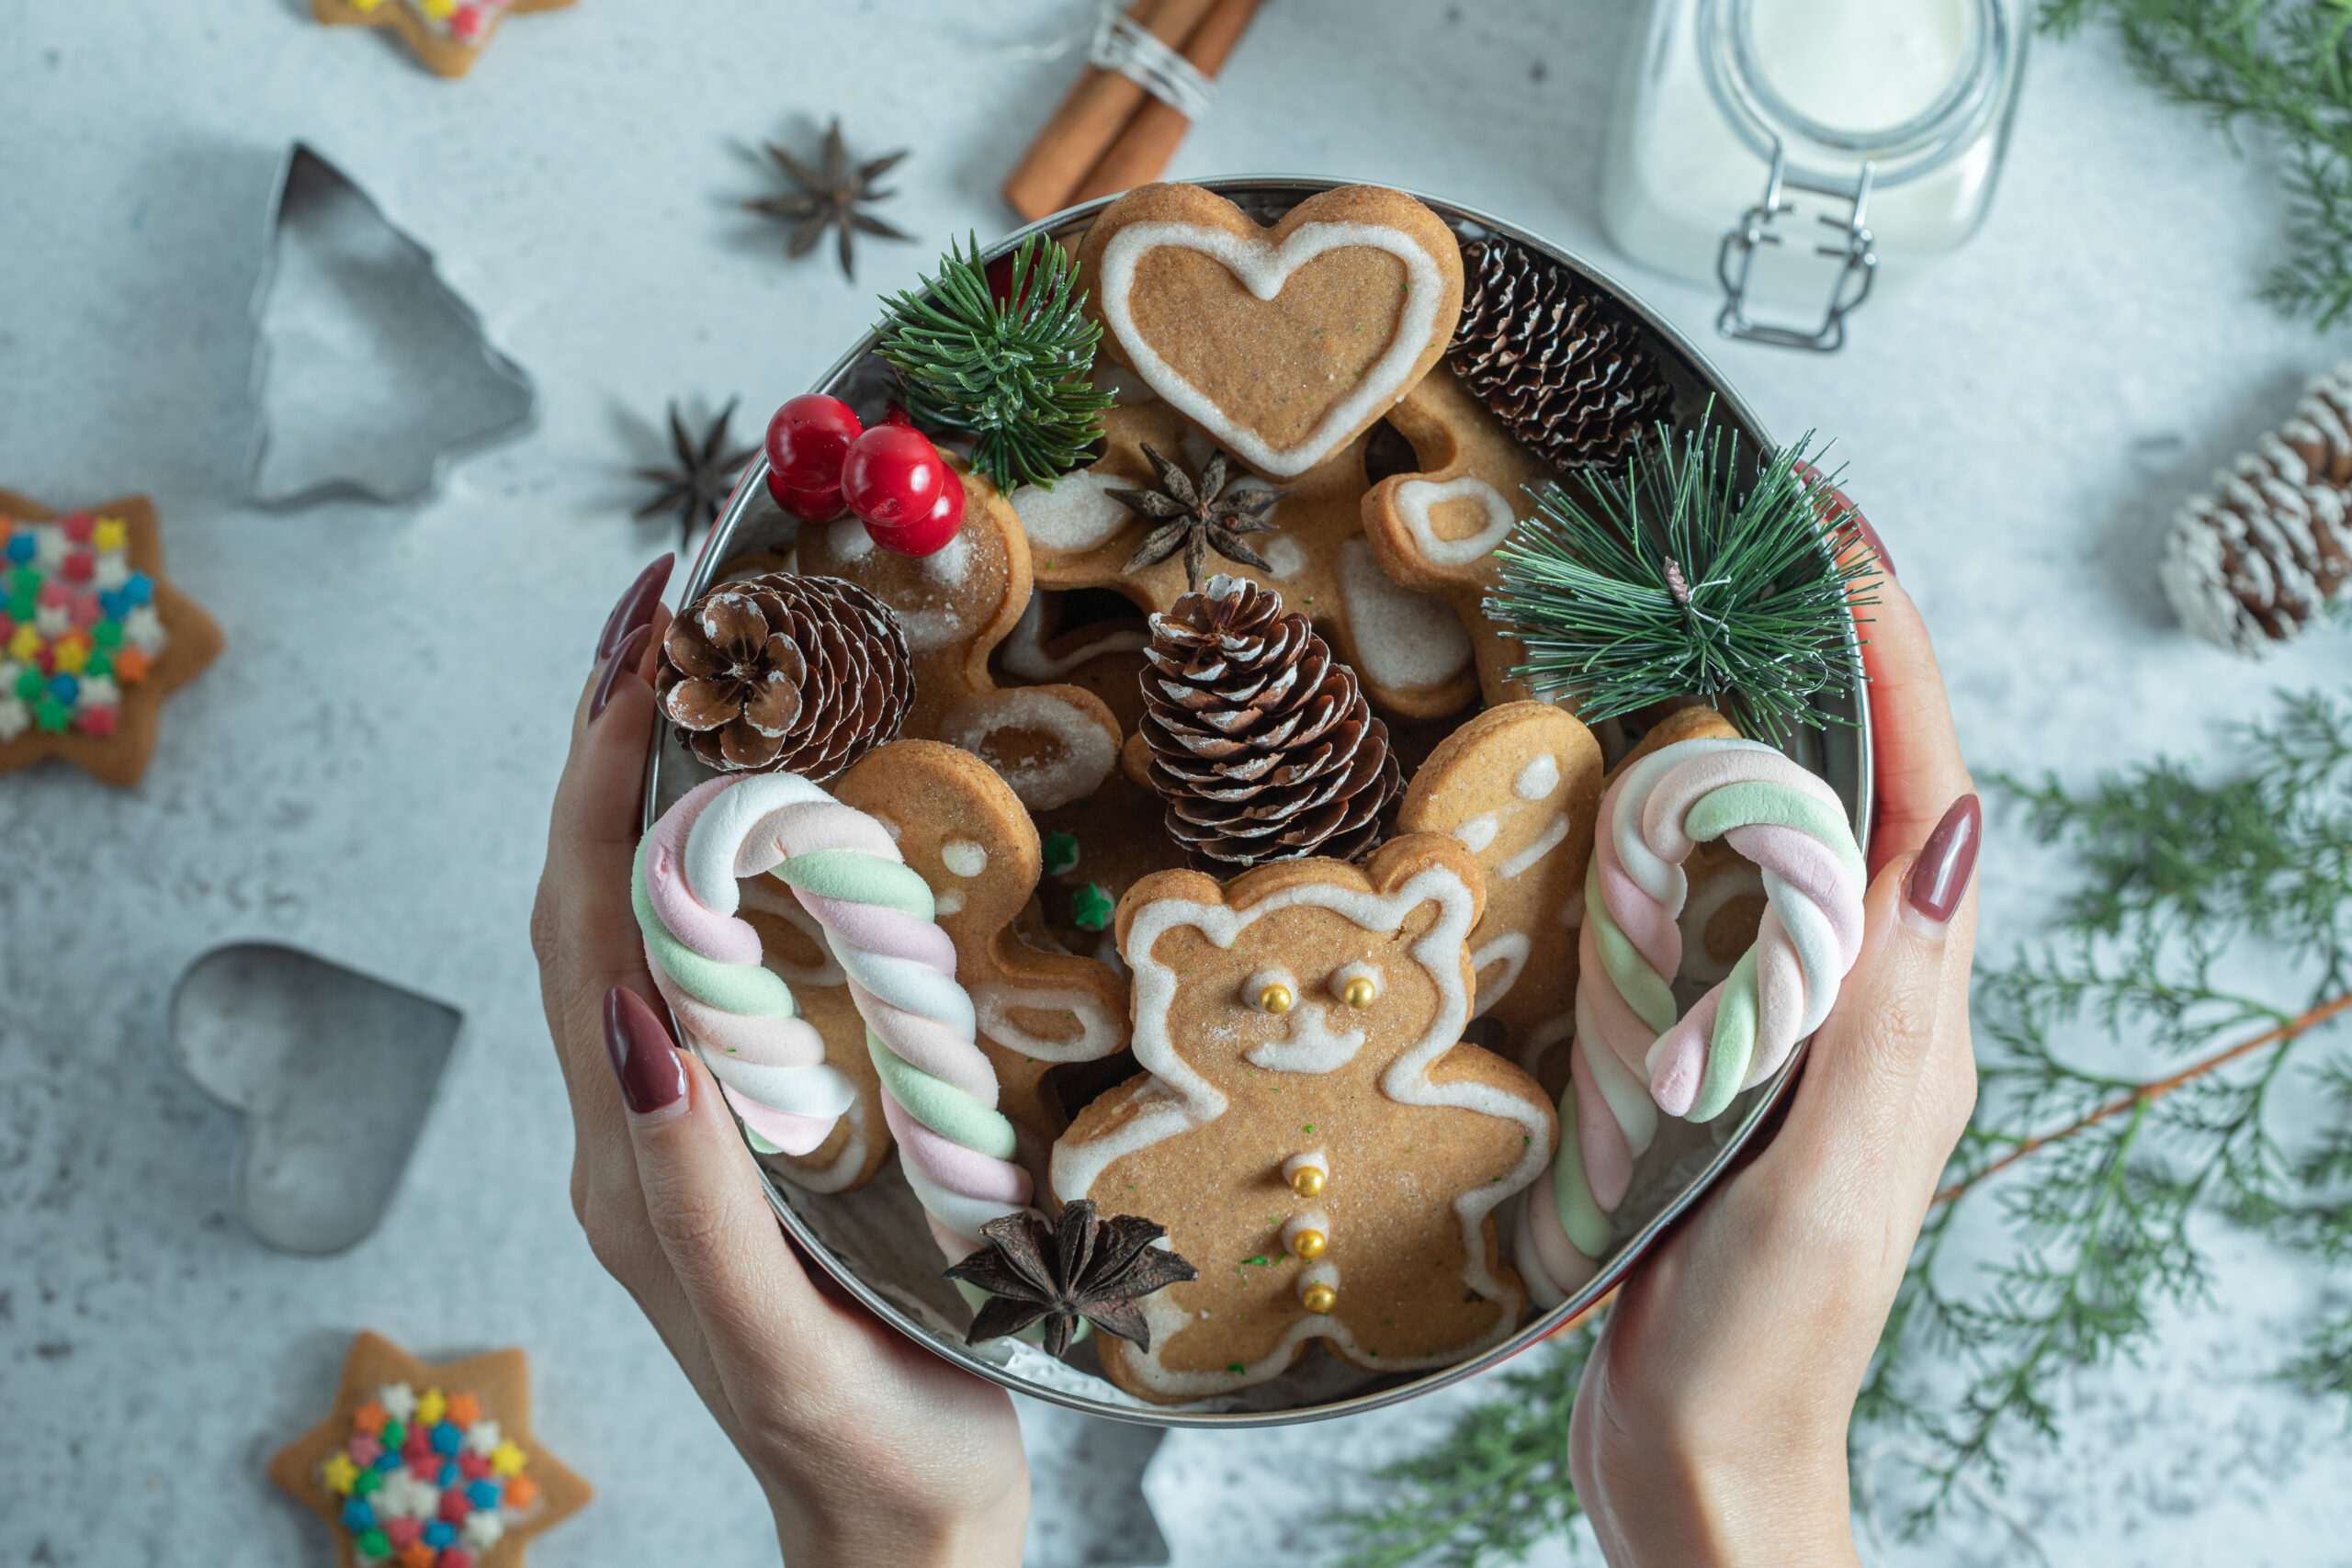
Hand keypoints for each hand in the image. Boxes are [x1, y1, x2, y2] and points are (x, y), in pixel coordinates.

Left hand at [531, 557, 1028, 1567]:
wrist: (904, 1523)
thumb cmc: (862, 1438)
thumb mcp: (774, 1333)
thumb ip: (693, 1191)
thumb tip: (642, 1014)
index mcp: (634, 1153)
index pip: (589, 926)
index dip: (602, 782)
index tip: (649, 653)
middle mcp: (644, 1118)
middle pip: (596, 895)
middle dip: (614, 742)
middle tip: (670, 610)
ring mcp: (695, 1119)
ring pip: (648, 918)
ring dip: (661, 784)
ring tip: (713, 669)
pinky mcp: (755, 1128)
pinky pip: (715, 963)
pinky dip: (724, 859)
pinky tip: (780, 815)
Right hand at [1568, 545, 1981, 1565]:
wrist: (1700, 1461)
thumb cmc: (1767, 1334)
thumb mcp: (1835, 1169)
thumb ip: (1885, 1010)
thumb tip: (1947, 834)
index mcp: (1910, 1024)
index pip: (1922, 808)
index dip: (1897, 674)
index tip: (1848, 552)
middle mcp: (1864, 1016)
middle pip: (1866, 806)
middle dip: (1838, 671)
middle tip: (1772, 557)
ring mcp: (1791, 1043)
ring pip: (1792, 852)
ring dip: (1768, 734)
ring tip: (1704, 634)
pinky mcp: (1716, 1072)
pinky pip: (1719, 922)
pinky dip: (1692, 833)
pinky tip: (1631, 804)